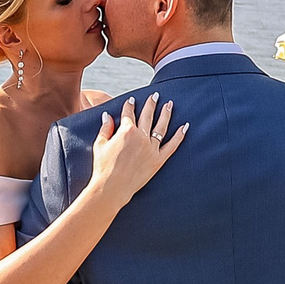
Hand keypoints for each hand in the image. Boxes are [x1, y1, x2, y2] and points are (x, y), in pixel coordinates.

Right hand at [87, 94, 185, 209]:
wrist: (112, 188)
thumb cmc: (102, 167)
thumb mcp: (100, 145)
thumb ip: (105, 128)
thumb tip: (107, 116)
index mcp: (126, 131)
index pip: (129, 113)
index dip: (130, 105)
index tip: (132, 100)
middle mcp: (141, 137)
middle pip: (147, 116)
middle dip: (151, 104)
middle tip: (155, 95)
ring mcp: (151, 148)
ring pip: (161, 127)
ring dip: (166, 114)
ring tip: (169, 104)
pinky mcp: (158, 160)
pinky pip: (172, 145)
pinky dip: (179, 135)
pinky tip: (185, 126)